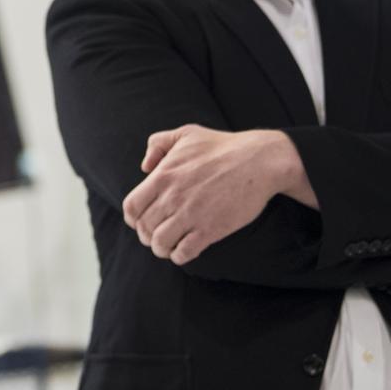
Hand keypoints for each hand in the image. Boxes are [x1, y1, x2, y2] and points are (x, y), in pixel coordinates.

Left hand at [122, 124, 291, 264]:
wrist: (259, 161)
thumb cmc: (222, 146)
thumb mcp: (185, 133)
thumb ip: (158, 144)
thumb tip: (145, 167)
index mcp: (163, 176)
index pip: (132, 207)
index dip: (132, 218)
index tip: (140, 221)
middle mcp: (172, 197)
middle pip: (144, 228)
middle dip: (146, 235)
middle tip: (156, 235)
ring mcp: (191, 215)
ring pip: (160, 244)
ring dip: (161, 248)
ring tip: (168, 246)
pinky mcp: (210, 229)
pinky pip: (184, 253)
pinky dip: (179, 256)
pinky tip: (184, 250)